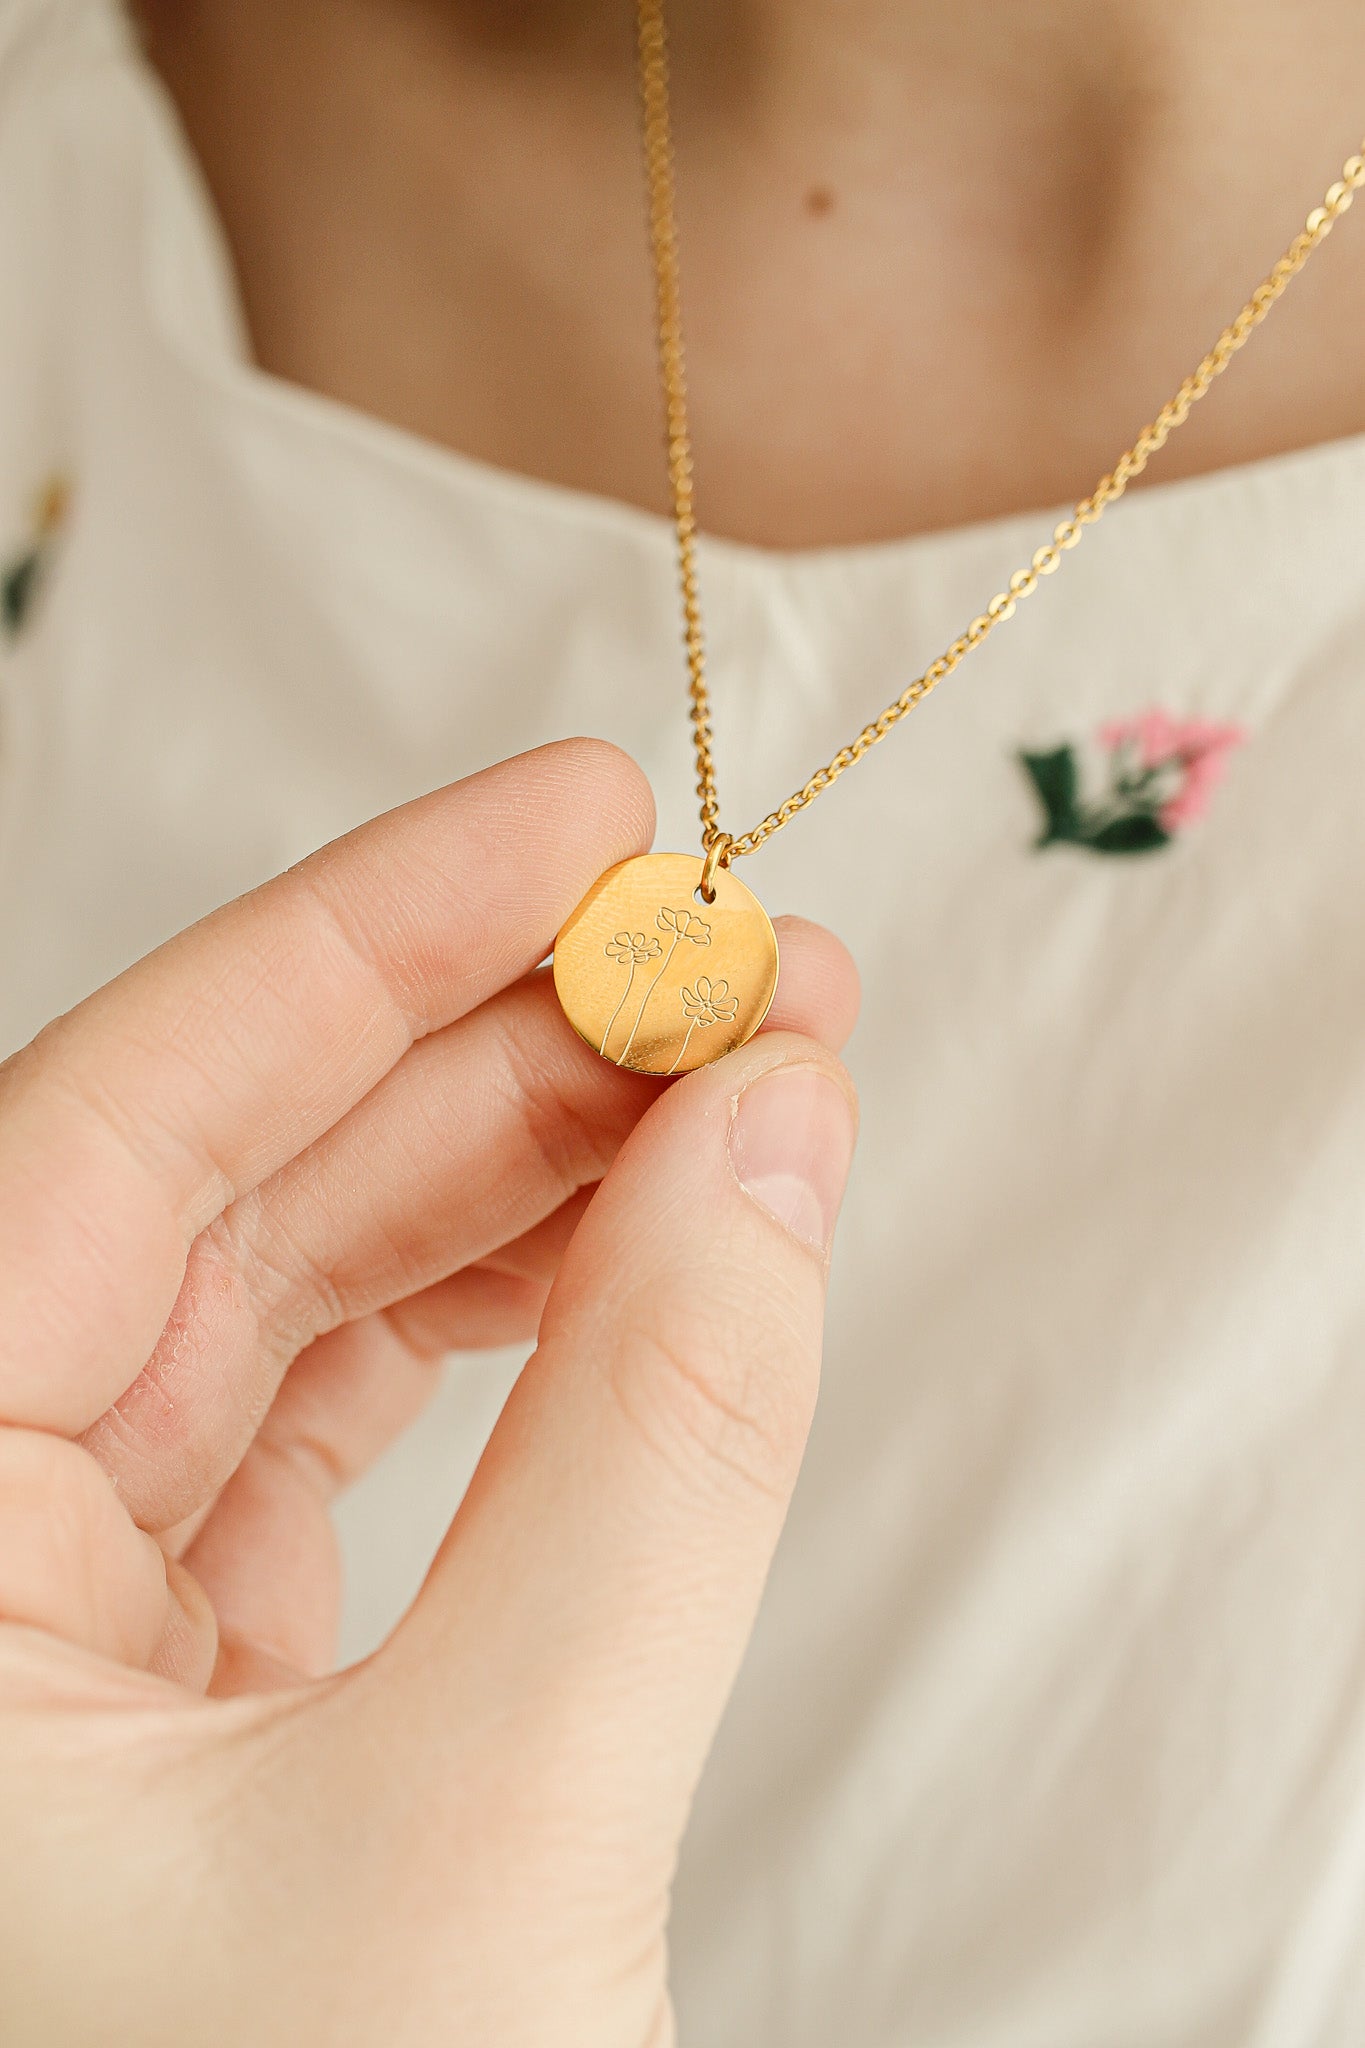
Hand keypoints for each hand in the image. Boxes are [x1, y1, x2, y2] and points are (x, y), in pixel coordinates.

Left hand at [0, 740, 857, 2046]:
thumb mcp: (486, 1836)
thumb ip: (658, 1452)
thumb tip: (781, 1133)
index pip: (128, 1116)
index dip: (377, 933)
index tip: (588, 816)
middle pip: (233, 1183)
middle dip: (508, 1052)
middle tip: (738, 959)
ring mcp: (48, 1610)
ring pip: (295, 1298)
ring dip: (529, 1181)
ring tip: (745, 1086)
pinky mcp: (174, 1684)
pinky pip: (336, 1430)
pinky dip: (508, 1333)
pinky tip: (648, 1248)